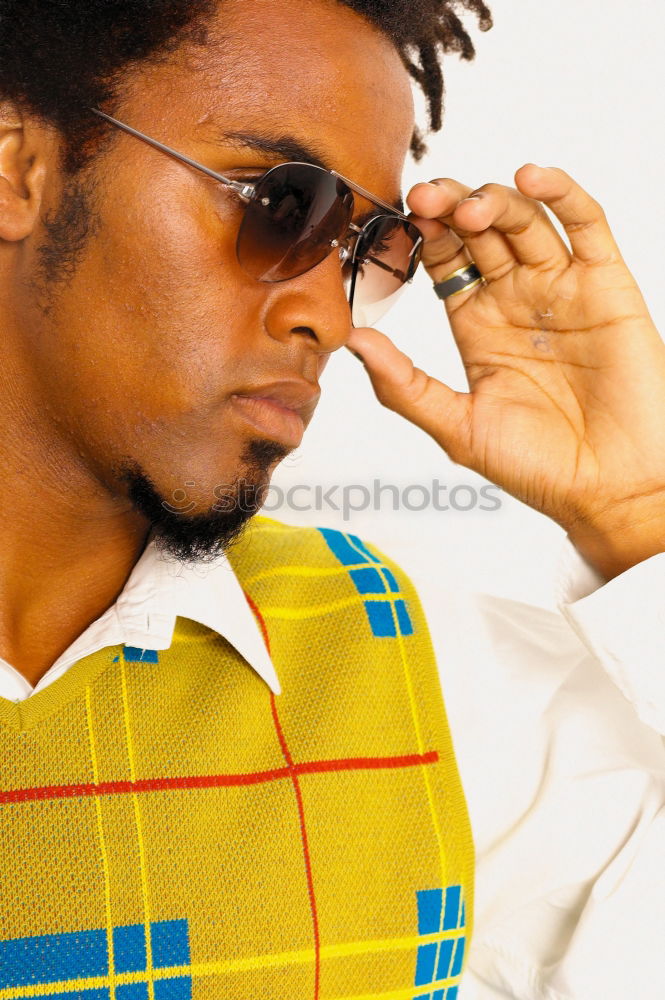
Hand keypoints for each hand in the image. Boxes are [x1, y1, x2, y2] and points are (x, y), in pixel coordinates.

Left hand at [347, 165, 664, 578]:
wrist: (610, 490)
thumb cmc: (538, 467)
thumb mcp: (457, 427)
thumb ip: (404, 386)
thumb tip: (352, 342)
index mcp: (477, 325)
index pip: (445, 259)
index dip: (424, 235)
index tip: (399, 220)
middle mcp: (517, 299)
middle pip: (480, 229)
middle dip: (450, 207)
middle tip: (425, 200)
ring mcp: (562, 287)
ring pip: (526, 219)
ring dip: (496, 199)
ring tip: (471, 207)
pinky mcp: (608, 284)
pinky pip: (587, 224)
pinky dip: (562, 193)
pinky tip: (533, 178)